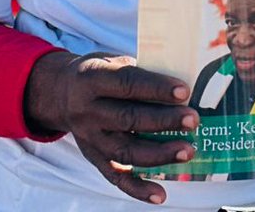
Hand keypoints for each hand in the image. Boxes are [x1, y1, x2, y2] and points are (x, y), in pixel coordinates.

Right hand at [24, 50, 197, 204]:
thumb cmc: (100, 73)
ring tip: (188, 151)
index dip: (156, 88)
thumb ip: (141, 70)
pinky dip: (138, 188)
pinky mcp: (94, 158)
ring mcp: (90, 139)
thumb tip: (183, 83)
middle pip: (128, 118)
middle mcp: (88, 111)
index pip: (128, 82)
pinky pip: (115, 177)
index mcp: (94, 79)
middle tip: (193, 120)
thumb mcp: (113, 60)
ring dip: (158, 154)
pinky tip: (160, 194)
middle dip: (164, 121)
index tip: (184, 91)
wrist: (62, 94)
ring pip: (124, 151)